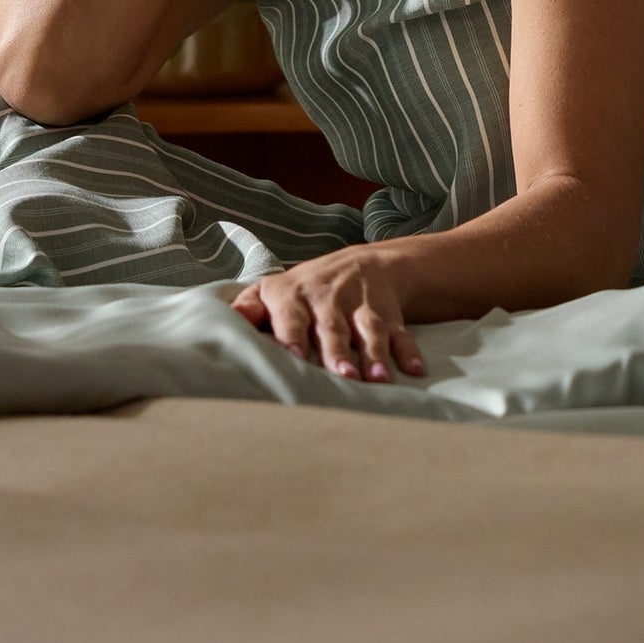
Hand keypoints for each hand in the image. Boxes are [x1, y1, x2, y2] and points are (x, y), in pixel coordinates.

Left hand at [229, 247, 424, 382]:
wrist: (362, 263)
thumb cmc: (306, 290)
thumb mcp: (274, 291)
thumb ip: (249, 306)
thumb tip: (228, 319)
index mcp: (294, 295)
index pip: (291, 315)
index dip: (292, 335)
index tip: (293, 356)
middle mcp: (328, 298)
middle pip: (332, 327)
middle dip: (338, 353)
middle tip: (343, 379)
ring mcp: (361, 305)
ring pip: (369, 329)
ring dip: (375, 353)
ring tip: (379, 379)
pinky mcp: (389, 314)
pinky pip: (401, 332)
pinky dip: (408, 351)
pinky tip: (415, 370)